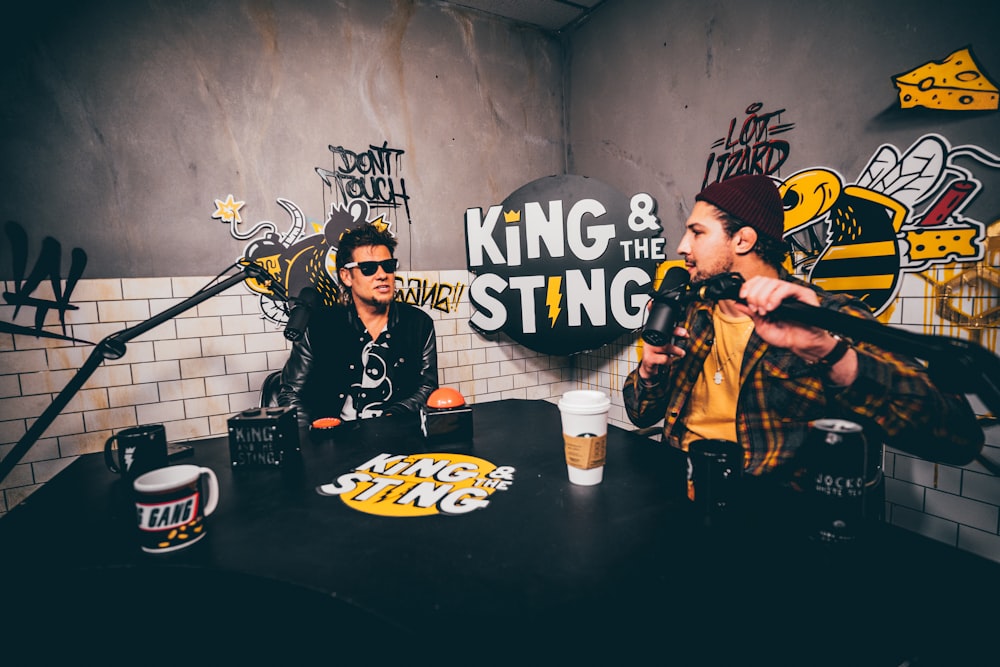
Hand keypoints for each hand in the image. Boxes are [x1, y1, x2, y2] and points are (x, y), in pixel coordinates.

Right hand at [639, 327, 687, 378]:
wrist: (649, 366)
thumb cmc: (658, 353)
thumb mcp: (667, 344)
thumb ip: (675, 338)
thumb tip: (685, 335)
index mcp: (654, 334)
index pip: (665, 329)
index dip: (676, 331)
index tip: (684, 333)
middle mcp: (650, 340)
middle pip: (666, 338)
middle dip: (677, 341)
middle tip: (683, 347)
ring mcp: (648, 349)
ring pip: (666, 348)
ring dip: (677, 352)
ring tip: (681, 354)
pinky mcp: (649, 358)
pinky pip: (664, 358)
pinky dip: (669, 361)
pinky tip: (668, 361)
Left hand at [734, 276, 856, 383]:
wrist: (800, 345)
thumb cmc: (785, 336)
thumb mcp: (762, 325)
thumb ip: (751, 313)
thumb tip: (738, 303)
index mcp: (770, 297)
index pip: (757, 281)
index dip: (748, 286)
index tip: (742, 296)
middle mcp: (781, 292)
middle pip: (763, 280)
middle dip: (754, 295)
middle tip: (756, 309)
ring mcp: (792, 292)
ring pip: (774, 282)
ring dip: (763, 297)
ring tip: (765, 311)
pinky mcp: (804, 294)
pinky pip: (787, 288)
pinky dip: (776, 297)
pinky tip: (772, 307)